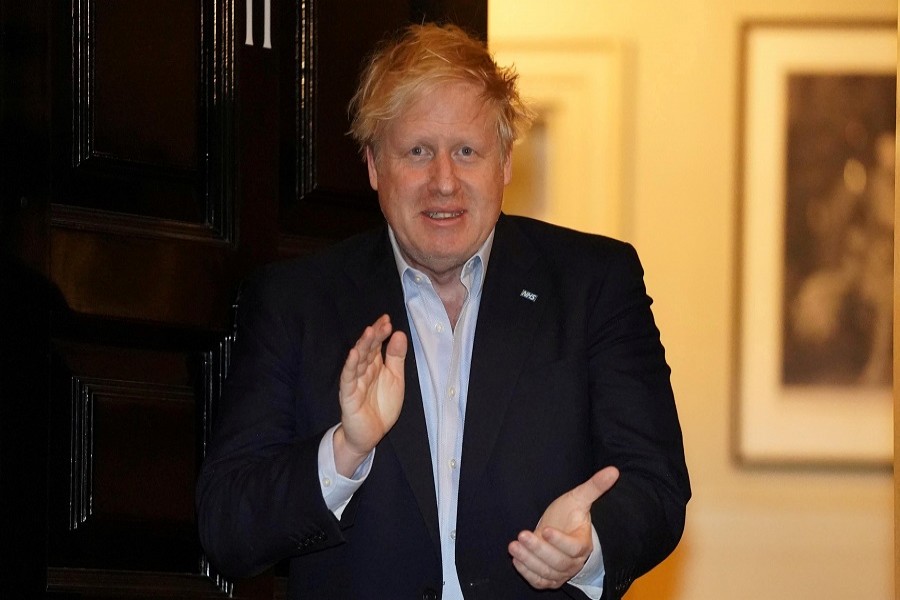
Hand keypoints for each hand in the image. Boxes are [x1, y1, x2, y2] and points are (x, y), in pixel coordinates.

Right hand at [334, 314, 407, 476]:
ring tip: (369, 332)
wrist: (370, 435)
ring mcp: (354, 382)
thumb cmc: (381, 406)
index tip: (387, 319)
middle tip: (383, 323)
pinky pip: (348, 378)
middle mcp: (363, 371)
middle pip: (367, 349)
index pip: (376, 344)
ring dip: (362, 346)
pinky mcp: (348, 395)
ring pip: (357, 360)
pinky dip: (351, 366)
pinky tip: (354, 354)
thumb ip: (396, 358)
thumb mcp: (395, 379)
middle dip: (374, 335)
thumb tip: (399, 334)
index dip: (380, 332)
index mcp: (374, 366)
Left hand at [508, 467, 618, 589]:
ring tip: (513, 546)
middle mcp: (573, 562)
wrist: (563, 532)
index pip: (573, 548)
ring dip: (528, 560)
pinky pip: (538, 581)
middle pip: (558, 562)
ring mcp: (561, 572)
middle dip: (539, 550)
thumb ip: (595, 486)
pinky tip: (516, 559)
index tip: (546, 529)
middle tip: (522, 535)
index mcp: (582, 544)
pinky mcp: (548, 578)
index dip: (560, 542)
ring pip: (546, 573)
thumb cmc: (571, 515)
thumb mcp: (580, 499)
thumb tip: (613, 470)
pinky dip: (527, 573)